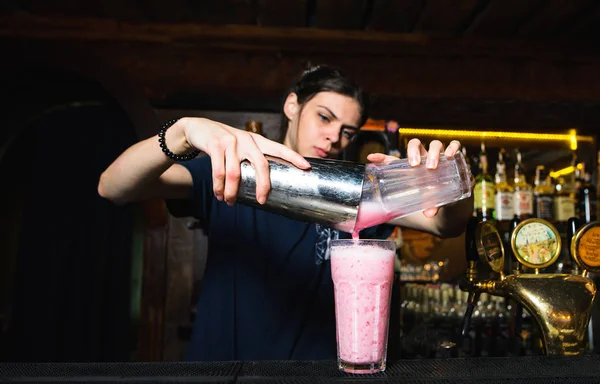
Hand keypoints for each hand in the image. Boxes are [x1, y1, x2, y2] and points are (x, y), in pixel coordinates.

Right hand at [180, 117, 310, 204]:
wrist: (199, 128)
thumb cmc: (224, 142)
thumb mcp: (242, 145)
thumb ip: (252, 158)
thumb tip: (263, 183)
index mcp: (257, 141)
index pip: (279, 148)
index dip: (293, 157)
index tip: (307, 166)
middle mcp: (247, 140)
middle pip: (261, 164)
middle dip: (263, 185)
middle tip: (262, 201)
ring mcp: (231, 141)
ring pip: (235, 173)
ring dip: (232, 191)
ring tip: (229, 201)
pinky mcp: (216, 145)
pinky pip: (218, 171)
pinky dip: (218, 186)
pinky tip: (218, 194)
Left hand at [367, 138, 461, 217]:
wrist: (451, 204)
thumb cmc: (431, 198)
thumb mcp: (419, 200)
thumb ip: (415, 205)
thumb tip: (410, 215)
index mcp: (412, 165)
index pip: (393, 159)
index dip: (383, 156)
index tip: (372, 158)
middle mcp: (424, 157)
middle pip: (416, 144)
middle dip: (414, 151)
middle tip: (414, 165)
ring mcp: (440, 157)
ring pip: (435, 144)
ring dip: (433, 153)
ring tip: (432, 167)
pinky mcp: (455, 159)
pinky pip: (455, 146)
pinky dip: (452, 147)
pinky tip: (450, 155)